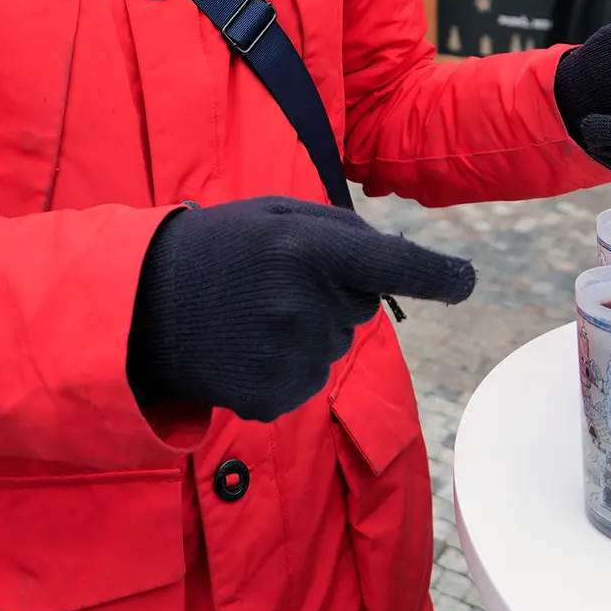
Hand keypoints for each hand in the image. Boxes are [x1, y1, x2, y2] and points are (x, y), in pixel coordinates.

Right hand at [127, 197, 474, 422]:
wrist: (143, 306)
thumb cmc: (219, 248)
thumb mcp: (274, 213)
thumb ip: (339, 231)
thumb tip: (397, 260)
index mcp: (306, 246)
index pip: (394, 263)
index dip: (437, 275)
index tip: (467, 282)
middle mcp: (305, 302)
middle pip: (361, 305)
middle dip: (333, 293)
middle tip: (272, 280)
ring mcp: (290, 355)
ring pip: (334, 344)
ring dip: (307, 330)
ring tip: (251, 313)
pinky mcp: (275, 397)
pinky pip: (308, 380)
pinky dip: (286, 365)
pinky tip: (246, 346)